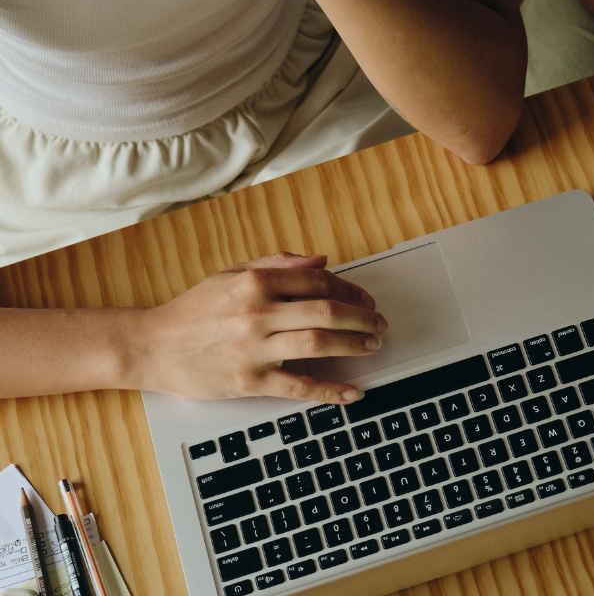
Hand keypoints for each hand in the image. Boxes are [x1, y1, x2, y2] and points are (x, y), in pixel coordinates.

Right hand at [136, 251, 387, 402]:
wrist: (153, 346)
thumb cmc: (194, 309)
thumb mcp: (234, 273)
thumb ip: (280, 264)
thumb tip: (323, 261)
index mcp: (256, 282)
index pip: (318, 281)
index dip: (349, 290)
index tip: (364, 299)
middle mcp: (258, 313)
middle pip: (326, 312)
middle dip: (361, 317)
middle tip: (378, 323)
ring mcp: (254, 349)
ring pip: (319, 344)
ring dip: (353, 344)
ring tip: (371, 345)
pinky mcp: (249, 382)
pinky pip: (298, 387)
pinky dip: (329, 391)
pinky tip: (351, 392)